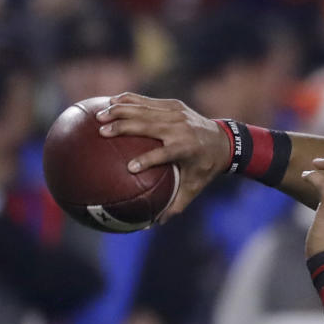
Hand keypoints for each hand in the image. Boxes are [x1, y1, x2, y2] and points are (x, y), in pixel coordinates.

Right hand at [95, 93, 230, 221]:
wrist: (224, 141)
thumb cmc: (205, 168)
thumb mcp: (194, 187)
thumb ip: (176, 205)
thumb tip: (154, 223)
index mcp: (186, 149)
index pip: (164, 154)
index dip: (147, 160)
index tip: (130, 168)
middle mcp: (180, 128)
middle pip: (148, 125)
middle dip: (123, 127)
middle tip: (102, 132)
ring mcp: (177, 114)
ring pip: (144, 109)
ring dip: (120, 111)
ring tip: (98, 116)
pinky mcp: (174, 105)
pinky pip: (148, 101)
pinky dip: (129, 100)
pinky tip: (110, 101)